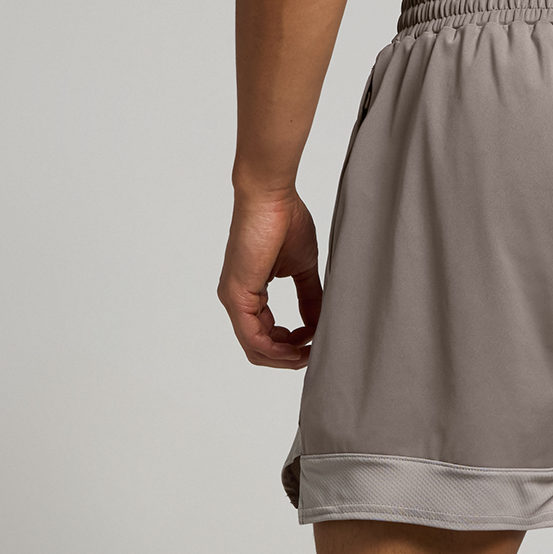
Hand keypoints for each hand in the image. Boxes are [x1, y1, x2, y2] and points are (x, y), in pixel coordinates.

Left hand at [217, 190, 322, 368]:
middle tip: (314, 353)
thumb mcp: (302, 269)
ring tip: (310, 352)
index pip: (266, 336)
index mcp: (249, 294)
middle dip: (288, 358)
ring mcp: (234, 299)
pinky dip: (278, 349)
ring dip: (285, 357)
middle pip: (259, 350)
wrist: (271, 195)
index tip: (315, 338)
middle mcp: (237, 299)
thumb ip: (309, 298)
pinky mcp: (237, 295)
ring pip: (256, 349)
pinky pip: (254, 338)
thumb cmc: (284, 220)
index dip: (293, 345)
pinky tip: (299, 346)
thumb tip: (318, 324)